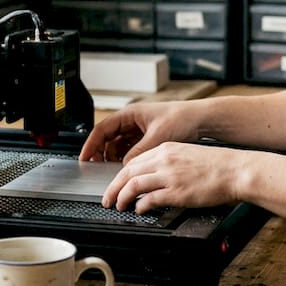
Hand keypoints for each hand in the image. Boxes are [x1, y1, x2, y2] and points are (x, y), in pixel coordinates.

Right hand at [77, 100, 204, 163]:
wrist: (201, 120)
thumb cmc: (181, 119)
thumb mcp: (156, 138)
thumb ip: (138, 153)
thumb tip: (124, 166)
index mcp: (130, 114)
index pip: (102, 129)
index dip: (90, 145)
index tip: (84, 158)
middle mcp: (132, 120)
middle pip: (108, 138)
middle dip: (101, 153)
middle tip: (96, 168)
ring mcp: (139, 129)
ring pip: (118, 145)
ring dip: (114, 157)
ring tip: (113, 171)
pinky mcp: (147, 137)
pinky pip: (130, 149)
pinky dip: (126, 158)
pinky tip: (127, 168)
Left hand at [102, 142, 240, 213]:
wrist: (236, 170)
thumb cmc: (217, 165)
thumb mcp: (187, 155)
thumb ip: (169, 163)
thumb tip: (154, 177)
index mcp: (166, 149)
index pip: (135, 161)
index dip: (121, 175)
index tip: (117, 184)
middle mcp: (164, 160)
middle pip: (127, 172)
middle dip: (113, 187)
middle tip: (107, 198)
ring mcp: (169, 176)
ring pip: (133, 185)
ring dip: (121, 197)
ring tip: (118, 206)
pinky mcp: (176, 192)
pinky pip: (149, 199)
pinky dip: (139, 206)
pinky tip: (139, 210)